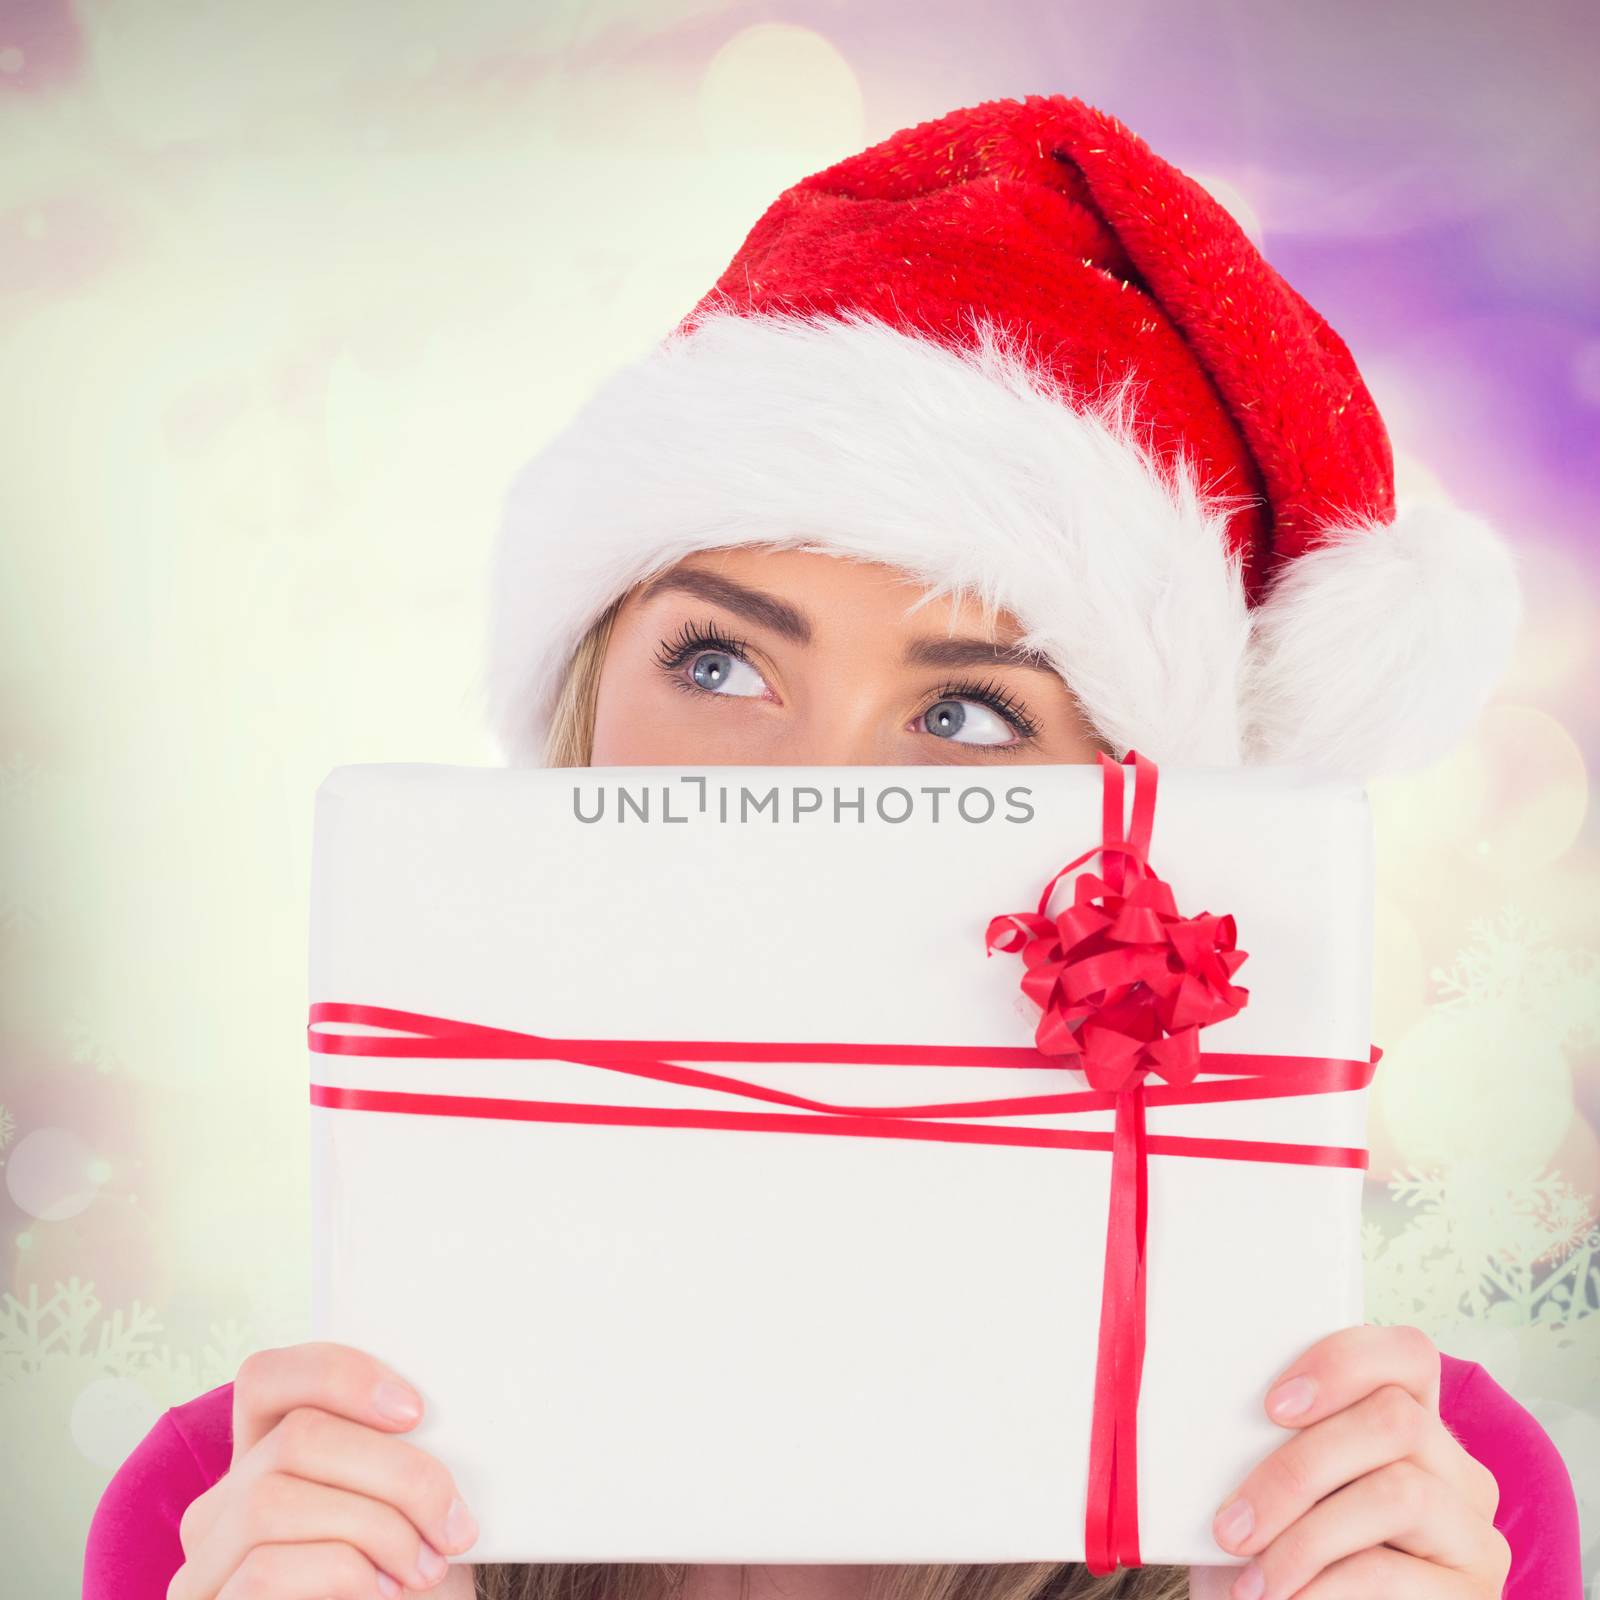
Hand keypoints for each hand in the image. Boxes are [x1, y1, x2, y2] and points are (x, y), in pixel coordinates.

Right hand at [168, 1341, 479, 1597]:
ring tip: (426, 1567)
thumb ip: (389, 1454)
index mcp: (260, 1463)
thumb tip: (432, 1408)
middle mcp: (218, 1508)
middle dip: (395, 1474)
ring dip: (376, 1529)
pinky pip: (266, 1569)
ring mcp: (205, 1566)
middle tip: (454, 1523)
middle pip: (295, 1438)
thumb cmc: (399, 1581)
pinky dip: (343, 1573)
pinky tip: (382, 1592)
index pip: (264, 1377)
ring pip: (274, 1500)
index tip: (415, 1411)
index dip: (338, 1376)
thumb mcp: (397, 1506)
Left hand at [1205, 1324, 1510, 1597]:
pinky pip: (1392, 1573)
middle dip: (1299, 1470)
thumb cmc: (1270, 1555)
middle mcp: (1457, 1472)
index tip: (1272, 1407)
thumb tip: (1215, 1399)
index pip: (1407, 1354)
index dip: (1343, 1365)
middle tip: (1232, 1523)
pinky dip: (1324, 1588)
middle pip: (1395, 1421)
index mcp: (1410, 1425)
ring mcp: (1474, 1536)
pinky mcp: (1474, 1596)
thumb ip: (1269, 1437)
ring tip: (1252, 1579)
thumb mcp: (1268, 1485)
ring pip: (1400, 1493)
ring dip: (1307, 1538)